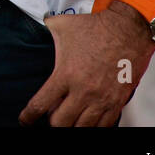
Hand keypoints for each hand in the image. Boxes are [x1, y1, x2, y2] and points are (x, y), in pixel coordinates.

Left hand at [19, 3, 154, 126]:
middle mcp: (83, 91)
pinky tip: (87, 121)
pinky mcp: (118, 102)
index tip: (25, 121)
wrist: (129, 29)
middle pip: (60, 123)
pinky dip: (93, 127)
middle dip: (52, 123)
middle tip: (51, 116)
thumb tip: (37, 28)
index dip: (28, 117)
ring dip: (72, 126)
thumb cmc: (95, 27)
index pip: (40, 105)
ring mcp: (102, 99)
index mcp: (65, 74)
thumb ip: (46, 30)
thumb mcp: (63, 25)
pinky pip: (104, 126)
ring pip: (82, 128)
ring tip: (69, 119)